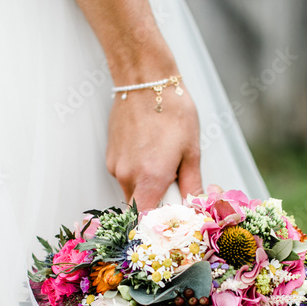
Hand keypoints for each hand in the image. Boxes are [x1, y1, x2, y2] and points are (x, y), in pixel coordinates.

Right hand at [105, 82, 201, 211]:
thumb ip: (191, 184)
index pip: (146, 220)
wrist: (145, 81)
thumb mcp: (191, 151)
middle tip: (173, 189)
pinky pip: (124, 176)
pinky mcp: (110, 157)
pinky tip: (149, 152)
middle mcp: (128, 176)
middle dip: (155, 205)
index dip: (159, 224)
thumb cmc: (172, 111)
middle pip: (139, 208)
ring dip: (147, 187)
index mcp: (151, 178)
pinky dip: (137, 173)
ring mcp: (116, 167)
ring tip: (163, 163)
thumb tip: (196, 205)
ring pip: (132, 192)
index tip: (172, 218)